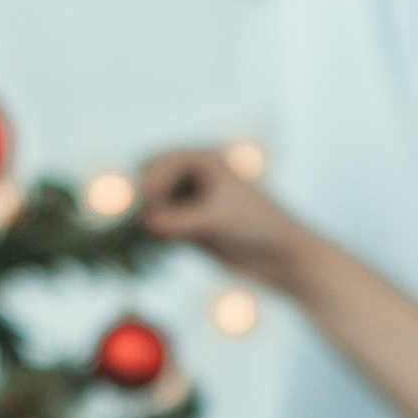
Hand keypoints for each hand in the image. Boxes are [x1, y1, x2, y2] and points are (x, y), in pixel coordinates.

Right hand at [137, 149, 311, 289]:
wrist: (281, 257)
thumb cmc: (257, 226)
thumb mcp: (217, 220)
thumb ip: (180, 221)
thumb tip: (146, 224)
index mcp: (206, 160)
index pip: (162, 162)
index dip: (148, 181)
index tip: (144, 206)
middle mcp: (195, 177)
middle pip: (151, 179)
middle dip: (140, 198)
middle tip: (136, 221)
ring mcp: (191, 202)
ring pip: (153, 204)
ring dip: (143, 218)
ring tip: (148, 234)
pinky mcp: (188, 227)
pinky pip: (160, 227)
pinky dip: (154, 234)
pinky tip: (160, 244)